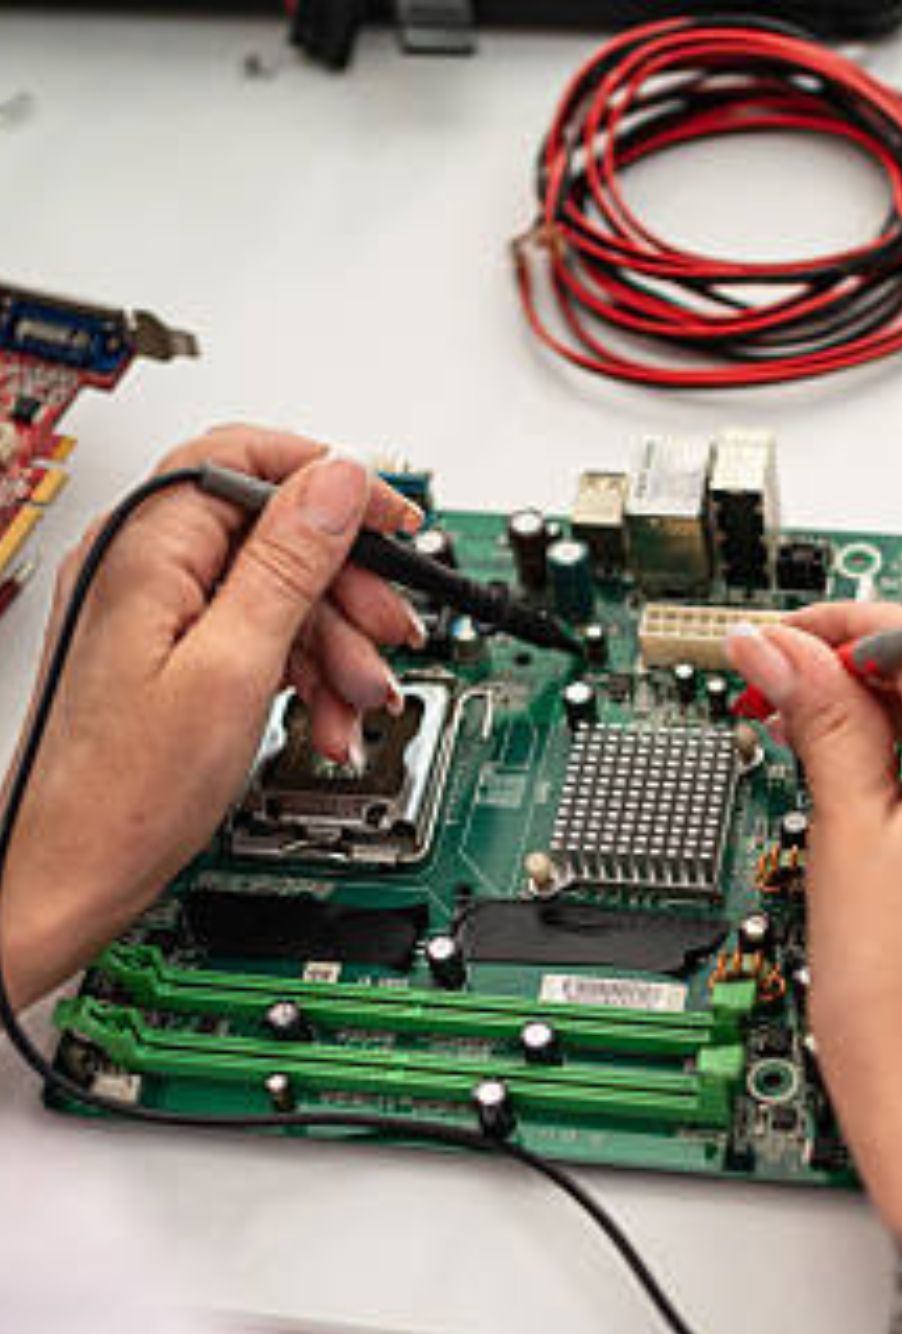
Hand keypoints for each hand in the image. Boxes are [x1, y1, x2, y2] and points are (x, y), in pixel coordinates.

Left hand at [0, 425, 425, 1012]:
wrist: (74, 873)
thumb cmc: (126, 793)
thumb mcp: (234, 669)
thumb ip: (288, 564)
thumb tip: (337, 481)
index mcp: (143, 549)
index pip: (247, 458)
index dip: (331, 484)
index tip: (393, 524)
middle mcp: (142, 565)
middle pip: (273, 531)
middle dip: (344, 587)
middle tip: (389, 633)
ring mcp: (156, 610)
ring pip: (276, 591)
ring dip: (334, 645)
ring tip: (357, 702)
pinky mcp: (171, 653)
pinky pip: (256, 635)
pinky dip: (302, 673)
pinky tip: (325, 719)